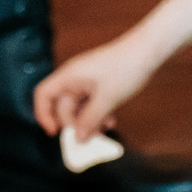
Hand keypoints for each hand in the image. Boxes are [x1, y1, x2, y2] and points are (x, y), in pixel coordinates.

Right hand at [33, 34, 159, 138]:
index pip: (43, 94)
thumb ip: (90, 120)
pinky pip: (92, 103)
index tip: (54, 133)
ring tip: (104, 131)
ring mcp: (87, 80)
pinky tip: (112, 121)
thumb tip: (78, 139)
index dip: (43, 114)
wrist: (148, 50)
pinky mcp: (99, 83)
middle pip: (64, 106)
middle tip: (88, 140)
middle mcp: (74, 77)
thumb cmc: (125, 68)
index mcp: (69, 76)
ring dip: (89, 122)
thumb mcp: (107, 100)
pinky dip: (99, 114)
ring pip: (80, 108)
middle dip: (74, 125)